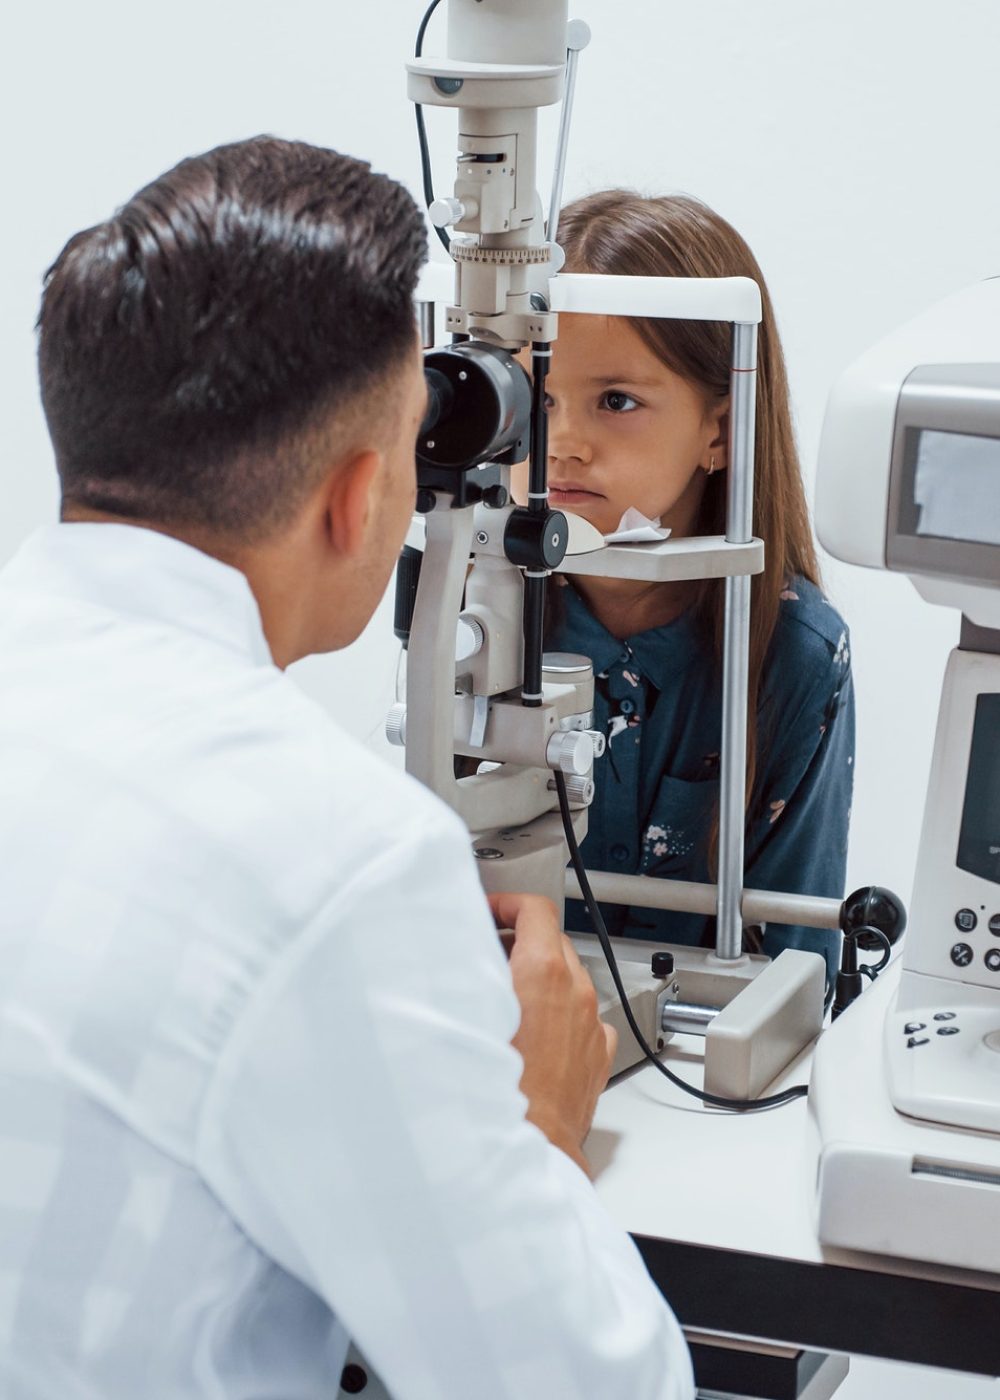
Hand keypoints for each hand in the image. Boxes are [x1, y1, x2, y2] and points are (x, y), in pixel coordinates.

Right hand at [488, 892, 616, 1177]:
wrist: (530, 1147)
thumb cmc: (497, 1092)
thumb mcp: (466, 1017)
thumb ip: (464, 976)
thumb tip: (451, 956)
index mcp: (543, 973)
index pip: (536, 909)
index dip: (509, 904)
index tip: (491, 912)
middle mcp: (575, 992)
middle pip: (553, 940)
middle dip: (521, 940)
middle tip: (488, 953)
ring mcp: (590, 1022)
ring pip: (569, 978)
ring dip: (541, 977)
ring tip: (507, 996)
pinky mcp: (598, 1052)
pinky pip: (581, 1015)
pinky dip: (560, 1012)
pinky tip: (534, 1031)